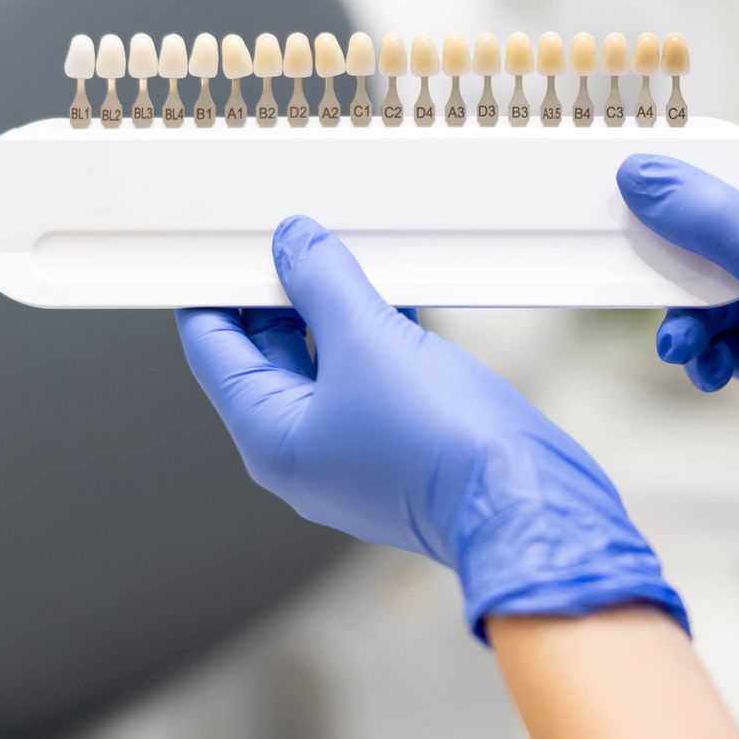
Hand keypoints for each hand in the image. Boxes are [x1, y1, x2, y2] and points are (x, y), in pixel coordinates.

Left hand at [177, 216, 684, 636]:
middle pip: (269, 355)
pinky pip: (371, 374)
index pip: (215, 353)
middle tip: (292, 239)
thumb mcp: (368, 340)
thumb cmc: (441, 447)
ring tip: (343, 255)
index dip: (213, 293)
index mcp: (273, 440)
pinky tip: (396, 293)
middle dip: (280, 294)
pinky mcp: (403, 443)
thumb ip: (322, 284)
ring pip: (327, 361)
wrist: (526, 499)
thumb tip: (295, 247)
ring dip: (334, 308)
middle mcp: (307, 451)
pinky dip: (375, 332)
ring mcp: (356, 450)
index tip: (219, 249)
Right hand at [617, 153, 738, 705]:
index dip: (705, 182)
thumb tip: (644, 172)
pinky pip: (726, 339)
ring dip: (691, 317)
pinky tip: (705, 372)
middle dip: (689, 265)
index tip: (640, 187)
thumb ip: (717, 222)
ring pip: (722, 292)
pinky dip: (707, 351)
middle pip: (734, 236)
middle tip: (644, 275)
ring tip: (680, 346)